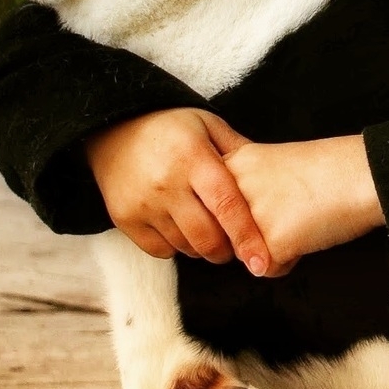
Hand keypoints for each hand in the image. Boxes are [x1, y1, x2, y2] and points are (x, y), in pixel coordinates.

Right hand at [84, 108, 278, 273]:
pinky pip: (160, 250)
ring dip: (203, 248)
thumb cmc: (172, 127)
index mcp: (193, 159)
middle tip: (235, 244)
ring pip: (185, 247)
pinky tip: (181, 228)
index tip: (262, 263)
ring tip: (208, 230)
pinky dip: (176, 247)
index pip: (227, 206)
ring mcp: (142, 203)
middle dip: (228, 250)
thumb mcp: (209, 125)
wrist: (112, 126)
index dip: (247, 238)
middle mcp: (166, 184)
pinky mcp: (124, 218)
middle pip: (207, 238)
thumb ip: (241, 152)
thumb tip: (276, 180)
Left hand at [224, 136, 384, 268]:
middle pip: (222, 234)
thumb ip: (240, 188)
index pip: (211, 209)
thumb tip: (225, 230)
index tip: (268, 201)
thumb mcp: (268, 164)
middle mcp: (229, 190)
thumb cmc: (327, 170)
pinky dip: (290, 260)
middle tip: (286, 210)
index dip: (239, 213)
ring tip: (298, 221)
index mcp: (228, 165)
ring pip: (242, 254)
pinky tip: (308, 235)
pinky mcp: (270, 242)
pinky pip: (267, 270)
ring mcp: (248, 217)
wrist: (363, 173)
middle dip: (250, 234)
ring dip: (267, 248)